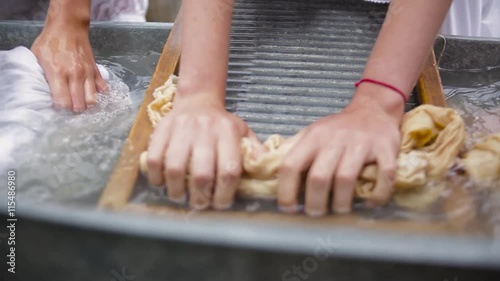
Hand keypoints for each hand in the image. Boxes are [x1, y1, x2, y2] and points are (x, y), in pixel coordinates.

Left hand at [31, 20, 106, 111]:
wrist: (68, 27)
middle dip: (74, 110)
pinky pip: (102, 88)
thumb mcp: (37, 57)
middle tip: (69, 108)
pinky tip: (92, 93)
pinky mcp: (95, 70)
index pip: (63, 102)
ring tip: (80, 103)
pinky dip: (99, 94)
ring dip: (86, 104)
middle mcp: (75, 75)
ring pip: (92, 100)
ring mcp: (87, 73)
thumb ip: (41, 76)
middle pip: (79, 104)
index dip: (60, 108)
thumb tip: (43, 92)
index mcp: (58, 73)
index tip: (57, 107)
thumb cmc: (50, 42)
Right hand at [146, 93, 261, 209]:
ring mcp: (182, 130)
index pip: (229, 169)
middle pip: (202, 174)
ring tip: (179, 197)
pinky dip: (156, 176)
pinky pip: (155, 158)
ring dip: (177, 190)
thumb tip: (266, 171)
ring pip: (176, 168)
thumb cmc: (221, 123)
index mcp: (228, 133)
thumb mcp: (243, 131)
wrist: (197, 101)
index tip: (221, 204)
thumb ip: (254, 150)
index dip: (225, 193)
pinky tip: (162, 183)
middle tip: (200, 205)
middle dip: (200, 197)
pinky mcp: (162, 130)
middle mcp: (205, 131)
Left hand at [277, 85, 404, 215]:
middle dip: (314, 202)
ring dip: (341, 202)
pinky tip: (370, 203)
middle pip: (318, 177)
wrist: (374, 109)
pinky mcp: (386, 148)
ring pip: (345, 178)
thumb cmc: (338, 128)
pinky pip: (383, 176)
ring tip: (340, 211)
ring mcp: (361, 144)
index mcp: (313, 137)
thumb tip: (269, 170)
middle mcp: (335, 139)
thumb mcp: (312, 132)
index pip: (291, 165)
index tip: (289, 208)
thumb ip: (294, 150)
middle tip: (316, 214)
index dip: (286, 191)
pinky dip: (377, 194)